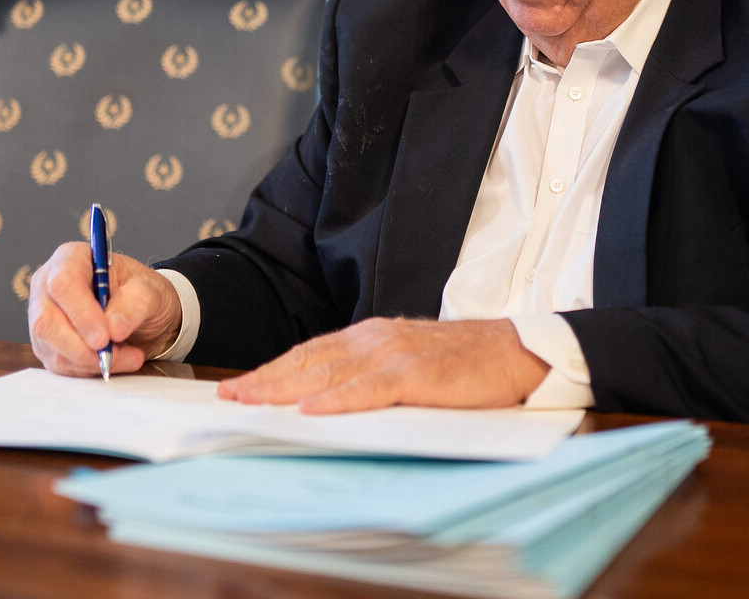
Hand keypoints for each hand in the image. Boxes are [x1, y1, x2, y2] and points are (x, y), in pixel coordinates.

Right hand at [27, 242, 181, 376]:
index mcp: (71, 259)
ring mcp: (43, 316)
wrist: (142, 314)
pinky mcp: (47, 344)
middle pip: (46, 321)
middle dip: (81, 347)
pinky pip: (59, 364)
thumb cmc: (142, 293)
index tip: (104, 338)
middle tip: (113, 356)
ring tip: (127, 357)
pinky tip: (112, 361)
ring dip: (90, 361)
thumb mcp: (151, 290)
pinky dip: (87, 369)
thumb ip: (136, 302)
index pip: (63, 283)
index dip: (81, 313)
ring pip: (52, 348)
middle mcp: (48, 286)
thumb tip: (114, 328)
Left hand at [217, 317, 549, 413]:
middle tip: (228, 397)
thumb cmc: (468, 365)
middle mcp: (377, 339)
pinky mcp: (417, 374)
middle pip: (309, 360)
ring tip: (252, 402)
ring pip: (329, 372)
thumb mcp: (412, 365)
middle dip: (266, 379)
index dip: (274, 370)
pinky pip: (369, 389)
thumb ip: (375, 377)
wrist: (520, 353)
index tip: (240, 385)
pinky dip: (338, 400)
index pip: (312, 353)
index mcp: (375, 337)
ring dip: (286, 388)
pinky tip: (312, 411)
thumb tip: (331, 402)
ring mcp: (396, 354)